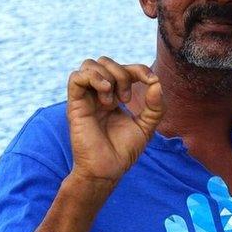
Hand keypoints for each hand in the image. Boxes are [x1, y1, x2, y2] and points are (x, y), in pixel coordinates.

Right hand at [66, 57, 163, 183]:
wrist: (108, 170)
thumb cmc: (123, 151)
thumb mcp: (147, 126)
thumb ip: (155, 106)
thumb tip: (156, 83)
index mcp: (114, 96)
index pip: (123, 68)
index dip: (138, 68)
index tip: (150, 81)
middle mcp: (98, 94)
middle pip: (105, 61)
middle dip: (122, 73)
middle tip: (126, 98)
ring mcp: (86, 98)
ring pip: (89, 64)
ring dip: (108, 76)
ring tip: (113, 100)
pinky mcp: (75, 105)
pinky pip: (76, 77)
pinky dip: (93, 78)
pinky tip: (105, 93)